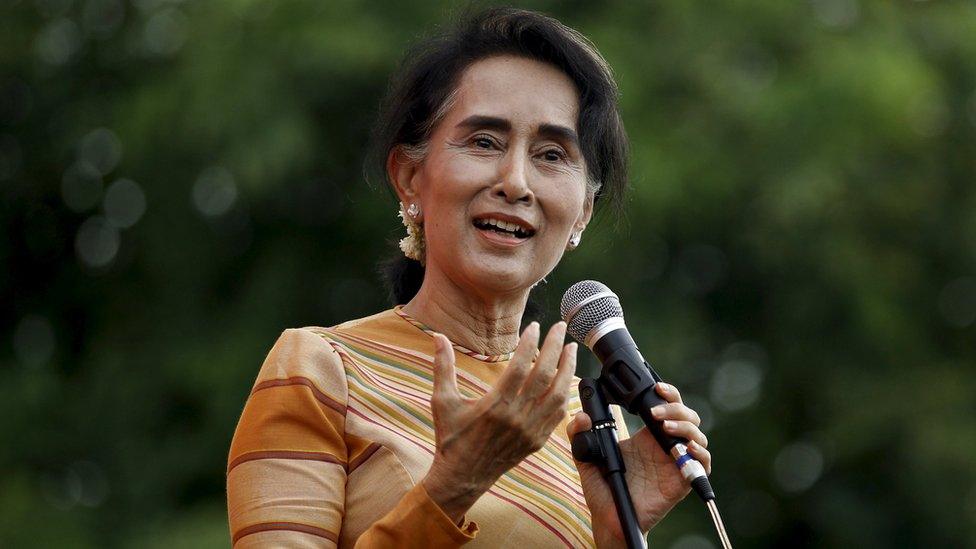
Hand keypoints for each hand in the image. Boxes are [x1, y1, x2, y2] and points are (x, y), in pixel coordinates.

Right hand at [422, 321, 577, 521]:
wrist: (462, 477)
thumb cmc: (451, 437)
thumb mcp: (442, 401)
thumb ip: (443, 367)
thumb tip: (437, 336)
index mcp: (494, 405)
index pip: (519, 366)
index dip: (530, 343)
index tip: (536, 326)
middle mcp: (516, 417)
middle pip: (543, 375)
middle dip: (555, 347)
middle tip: (560, 326)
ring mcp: (530, 430)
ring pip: (557, 394)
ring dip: (567, 369)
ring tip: (571, 349)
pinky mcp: (537, 441)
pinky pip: (558, 414)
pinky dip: (565, 394)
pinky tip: (567, 378)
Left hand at [567, 382, 710, 546]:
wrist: (609, 519)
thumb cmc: (602, 489)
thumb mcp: (587, 457)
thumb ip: (580, 435)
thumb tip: (580, 417)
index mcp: (646, 436)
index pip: (666, 406)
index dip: (667, 393)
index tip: (655, 387)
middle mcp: (664, 446)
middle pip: (686, 415)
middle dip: (675, 407)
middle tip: (655, 413)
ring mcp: (676, 462)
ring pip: (697, 435)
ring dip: (685, 426)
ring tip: (665, 426)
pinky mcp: (682, 481)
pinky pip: (703, 464)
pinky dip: (700, 453)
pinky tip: (686, 448)